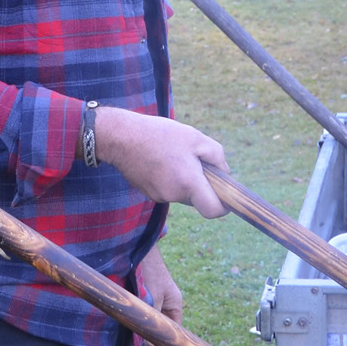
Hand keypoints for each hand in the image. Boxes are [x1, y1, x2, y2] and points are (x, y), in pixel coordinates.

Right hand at [93, 106, 228, 218]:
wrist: (120, 137)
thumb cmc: (160, 135)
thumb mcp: (196, 137)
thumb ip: (217, 156)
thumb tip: (225, 173)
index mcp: (189, 183)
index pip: (213, 210)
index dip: (223, 207)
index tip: (225, 196)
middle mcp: (174, 195)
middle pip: (198, 199)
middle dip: (202, 184)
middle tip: (196, 160)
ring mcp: (159, 196)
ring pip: (183, 193)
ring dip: (185, 180)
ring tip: (173, 156)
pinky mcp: (148, 193)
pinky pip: (168, 190)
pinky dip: (170, 179)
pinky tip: (161, 160)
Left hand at [136, 247, 182, 345]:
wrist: (136, 248)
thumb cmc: (149, 270)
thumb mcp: (152, 296)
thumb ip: (150, 317)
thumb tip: (143, 338)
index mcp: (175, 304)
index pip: (173, 330)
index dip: (162, 344)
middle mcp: (166, 303)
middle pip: (160, 327)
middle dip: (149, 337)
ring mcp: (154, 298)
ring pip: (148, 320)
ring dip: (140, 328)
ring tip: (129, 336)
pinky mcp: (141, 294)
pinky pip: (139, 312)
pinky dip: (134, 318)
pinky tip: (124, 321)